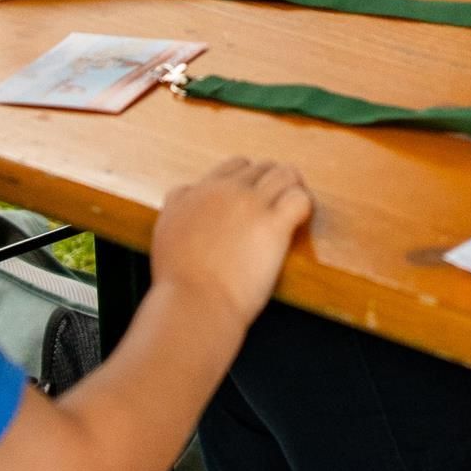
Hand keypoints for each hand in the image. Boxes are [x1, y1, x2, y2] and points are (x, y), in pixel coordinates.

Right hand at [150, 155, 311, 323]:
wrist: (193, 303)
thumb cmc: (179, 280)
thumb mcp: (165, 230)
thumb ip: (177, 206)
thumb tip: (184, 195)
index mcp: (199, 192)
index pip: (235, 167)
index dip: (250, 180)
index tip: (256, 196)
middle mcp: (225, 191)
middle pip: (262, 169)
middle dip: (273, 183)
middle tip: (280, 203)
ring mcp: (250, 205)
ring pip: (284, 175)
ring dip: (293, 188)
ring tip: (295, 207)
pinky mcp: (272, 225)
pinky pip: (299, 198)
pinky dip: (304, 205)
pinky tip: (300, 220)